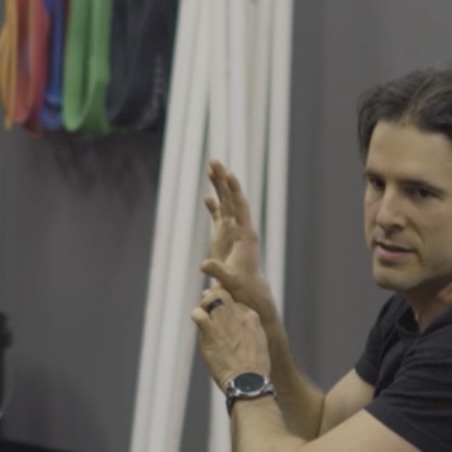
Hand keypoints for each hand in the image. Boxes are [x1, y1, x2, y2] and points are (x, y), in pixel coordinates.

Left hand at [191, 284, 270, 386]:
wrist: (248, 381)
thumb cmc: (254, 369)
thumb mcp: (258, 345)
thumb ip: (248, 332)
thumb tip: (239, 331)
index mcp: (252, 317)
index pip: (235, 300)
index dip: (226, 304)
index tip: (220, 312)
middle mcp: (239, 315)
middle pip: (222, 292)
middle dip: (213, 297)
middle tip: (208, 309)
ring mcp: (225, 321)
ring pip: (210, 298)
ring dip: (203, 306)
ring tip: (202, 316)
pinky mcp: (211, 331)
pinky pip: (198, 314)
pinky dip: (196, 315)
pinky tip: (197, 321)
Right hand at [199, 160, 272, 316]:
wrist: (248, 291)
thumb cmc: (242, 286)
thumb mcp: (230, 280)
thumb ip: (218, 272)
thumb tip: (203, 266)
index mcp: (245, 234)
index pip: (240, 206)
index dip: (234, 190)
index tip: (229, 173)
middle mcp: (240, 228)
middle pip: (232, 198)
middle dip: (224, 179)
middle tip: (214, 160)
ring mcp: (232, 231)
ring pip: (225, 203)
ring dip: (219, 186)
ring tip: (211, 168)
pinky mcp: (225, 238)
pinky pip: (219, 217)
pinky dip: (214, 206)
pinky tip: (207, 196)